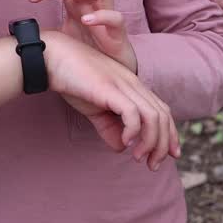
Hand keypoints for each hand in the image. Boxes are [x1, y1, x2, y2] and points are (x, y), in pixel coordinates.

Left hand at [27, 0, 135, 72]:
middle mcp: (91, 3)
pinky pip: (116, 18)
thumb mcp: (60, 34)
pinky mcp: (118, 33)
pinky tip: (85, 20)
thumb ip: (45, 27)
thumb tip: (21, 31)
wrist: (110, 70)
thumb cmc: (86, 48)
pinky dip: (102, 16)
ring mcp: (106, 15)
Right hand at [40, 31, 178, 170]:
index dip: (170, 134)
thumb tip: (121, 148)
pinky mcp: (109, 88)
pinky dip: (134, 131)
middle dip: (163, 144)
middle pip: (162, 116)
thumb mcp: (94, 108)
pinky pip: (132, 113)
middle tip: (153, 165)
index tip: (169, 155)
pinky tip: (125, 142)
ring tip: (138, 157)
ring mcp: (122, 84)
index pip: (162, 111)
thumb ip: (109, 127)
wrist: (52, 57)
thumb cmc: (72, 80)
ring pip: (153, 116)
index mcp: (132, 85)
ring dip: (151, 142)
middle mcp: (133, 83)